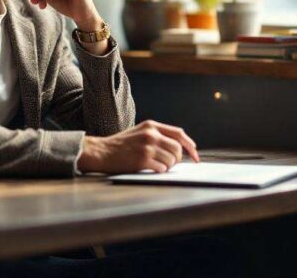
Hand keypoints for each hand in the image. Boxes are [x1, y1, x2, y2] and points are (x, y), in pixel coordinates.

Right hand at [77, 120, 200, 173]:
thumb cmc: (121, 145)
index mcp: (151, 126)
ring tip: (157, 166)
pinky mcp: (143, 160)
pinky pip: (162, 168)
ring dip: (167, 166)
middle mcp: (151, 134)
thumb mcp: (140, 133)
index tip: (195, 155)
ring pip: (171, 160)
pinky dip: (160, 171)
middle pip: (177, 149)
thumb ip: (157, 136)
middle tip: (170, 164)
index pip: (179, 134)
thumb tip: (179, 148)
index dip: (190, 145)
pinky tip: (151, 169)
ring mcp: (147, 147)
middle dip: (177, 159)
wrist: (101, 152)